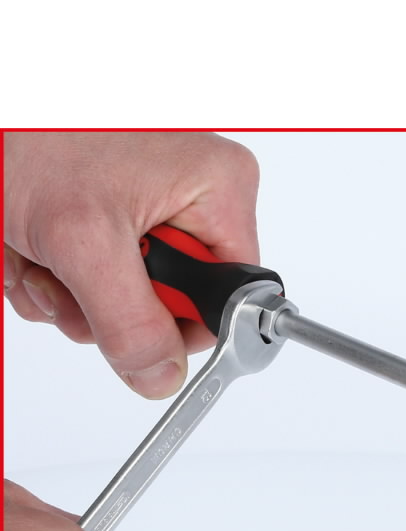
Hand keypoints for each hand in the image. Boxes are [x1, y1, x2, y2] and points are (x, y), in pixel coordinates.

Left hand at [3, 131, 260, 398]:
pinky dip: (61, 276)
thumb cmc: (32, 133)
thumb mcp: (84, 240)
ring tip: (40, 257)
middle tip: (66, 281)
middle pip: (173, 303)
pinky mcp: (123, 211)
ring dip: (74, 295)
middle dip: (108, 309)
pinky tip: (36, 249)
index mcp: (220, 191)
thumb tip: (163, 375)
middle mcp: (197, 198)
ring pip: (131, 297)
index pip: (226, 300)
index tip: (128, 325)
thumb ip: (130, 321)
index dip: (176, 328)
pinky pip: (104, 276)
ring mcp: (159, 204)